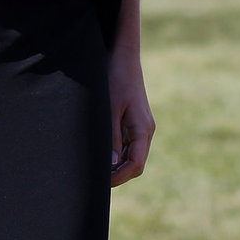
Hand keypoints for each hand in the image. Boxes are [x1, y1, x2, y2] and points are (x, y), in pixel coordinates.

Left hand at [108, 48, 154, 188]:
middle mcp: (145, 130)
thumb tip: (112, 165)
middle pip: (134, 164)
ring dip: (115, 164)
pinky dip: (115, 153)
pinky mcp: (132, 121)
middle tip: (94, 179)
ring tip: (94, 168)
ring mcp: (139, 126)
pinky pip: (126, 145)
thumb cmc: (116, 78)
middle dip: (117, 175)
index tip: (101, 184)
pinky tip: (99, 153)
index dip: (119, 178)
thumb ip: (111, 138)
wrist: (122, 55)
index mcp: (143, 130)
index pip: (136, 165)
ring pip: (130, 156)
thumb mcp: (110, 109)